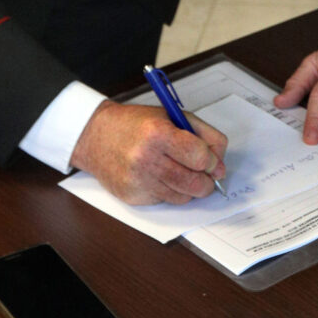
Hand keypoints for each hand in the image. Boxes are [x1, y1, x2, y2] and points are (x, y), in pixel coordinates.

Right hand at [70, 98, 226, 205]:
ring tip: (180, 171)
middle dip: (207, 181)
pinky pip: (166, 201)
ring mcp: (138, 180)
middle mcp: (146, 158)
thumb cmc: (136, 125)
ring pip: (184, 197)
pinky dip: (170, 192)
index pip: (201, 157)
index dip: (213, 162)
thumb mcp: (173, 116)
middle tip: (205, 175)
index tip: (213, 162)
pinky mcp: (133, 196)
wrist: (95, 136)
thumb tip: (221, 166)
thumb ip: (205, 136)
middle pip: (195, 183)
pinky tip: (159, 177)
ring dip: (189, 188)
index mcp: (157, 133)